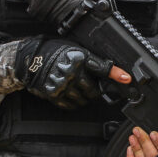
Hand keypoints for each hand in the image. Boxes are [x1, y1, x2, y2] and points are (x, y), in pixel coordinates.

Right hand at [15, 38, 130, 108]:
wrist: (31, 59)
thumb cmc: (55, 53)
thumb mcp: (76, 50)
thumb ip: (92, 61)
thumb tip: (111, 72)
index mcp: (79, 58)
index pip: (101, 68)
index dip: (116, 74)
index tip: (127, 78)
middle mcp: (71, 72)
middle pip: (93, 90)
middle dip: (93, 90)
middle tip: (88, 84)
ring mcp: (62, 84)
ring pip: (83, 100)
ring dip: (83, 98)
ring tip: (76, 87)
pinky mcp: (53, 94)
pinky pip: (70, 106)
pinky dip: (73, 103)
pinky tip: (69, 94)